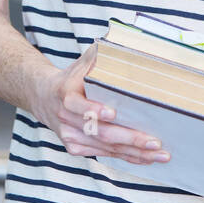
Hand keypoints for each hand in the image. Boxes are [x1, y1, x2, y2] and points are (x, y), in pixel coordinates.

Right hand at [31, 42, 171, 165]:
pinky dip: (127, 158)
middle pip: (100, 132)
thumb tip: (127, 44)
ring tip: (160, 154)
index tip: (112, 113)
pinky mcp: (76, 147)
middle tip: (154, 141)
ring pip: (105, 147)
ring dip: (135, 153)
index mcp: (65, 94)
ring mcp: (70, 136)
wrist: (43, 97)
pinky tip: (146, 158)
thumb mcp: (82, 62)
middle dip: (129, 138)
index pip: (78, 105)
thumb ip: (102, 54)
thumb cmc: (71, 78)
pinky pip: (104, 155)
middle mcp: (66, 118)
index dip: (94, 110)